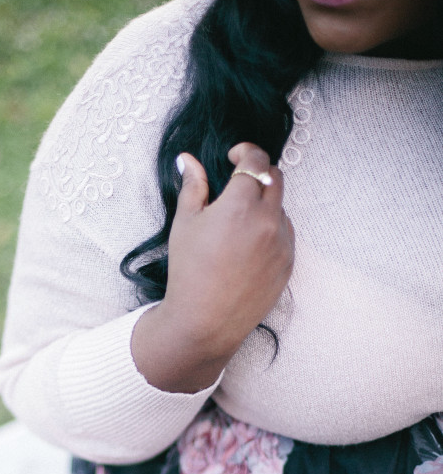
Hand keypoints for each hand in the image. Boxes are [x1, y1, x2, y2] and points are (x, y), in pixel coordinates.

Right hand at [131, 143, 293, 392]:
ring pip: (281, 208)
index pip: (256, 161)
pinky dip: (270, 230)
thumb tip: (189, 160)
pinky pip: (285, 234)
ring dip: (264, 204)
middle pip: (275, 179)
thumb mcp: (184, 224)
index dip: (246, 151)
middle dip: (258, 174)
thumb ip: (192, 186)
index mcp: (241, 205)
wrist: (205, 322)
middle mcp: (268, 220)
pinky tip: (247, 247)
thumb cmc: (189, 273)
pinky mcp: (289, 263)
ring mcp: (282, 243)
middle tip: (238, 183)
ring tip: (237, 224)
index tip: (235, 155)